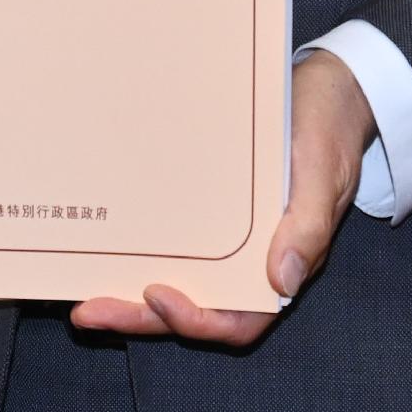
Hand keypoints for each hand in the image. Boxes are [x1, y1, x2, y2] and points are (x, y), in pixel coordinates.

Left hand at [72, 49, 372, 346]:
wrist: (327, 90)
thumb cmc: (327, 130)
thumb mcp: (323, 173)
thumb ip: (308, 229)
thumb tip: (282, 281)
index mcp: (284, 263)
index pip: (240, 320)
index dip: (197, 320)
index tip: (158, 295)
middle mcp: (252, 263)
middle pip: (195, 311)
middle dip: (141, 319)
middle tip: (90, 313)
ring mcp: (229, 244)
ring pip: (179, 288)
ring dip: (132, 301)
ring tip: (84, 302)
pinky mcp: (210, 217)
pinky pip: (175, 249)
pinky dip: (140, 259)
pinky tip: (105, 253)